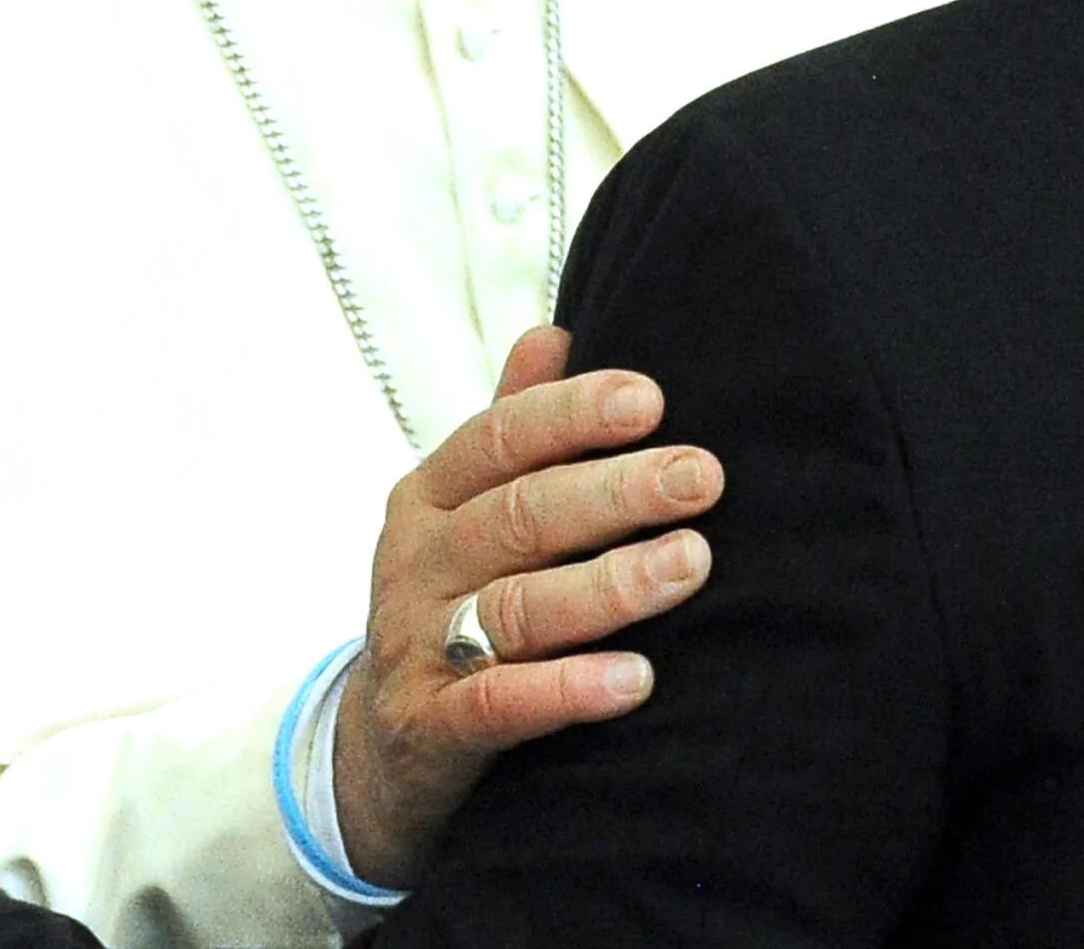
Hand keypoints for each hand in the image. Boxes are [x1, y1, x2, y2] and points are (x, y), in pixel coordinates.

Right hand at [333, 326, 724, 885]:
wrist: (380, 752)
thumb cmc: (454, 599)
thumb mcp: (467, 509)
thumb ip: (511, 425)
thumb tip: (554, 330)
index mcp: (431, 495)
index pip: (501, 436)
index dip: (575, 413)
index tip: (653, 399)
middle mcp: (418, 562)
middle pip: (522, 515)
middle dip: (618, 492)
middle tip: (703, 477)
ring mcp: (418, 648)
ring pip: (518, 607)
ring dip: (610, 585)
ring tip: (691, 562)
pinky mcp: (430, 732)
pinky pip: (500, 705)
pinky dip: (569, 690)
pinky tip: (637, 678)